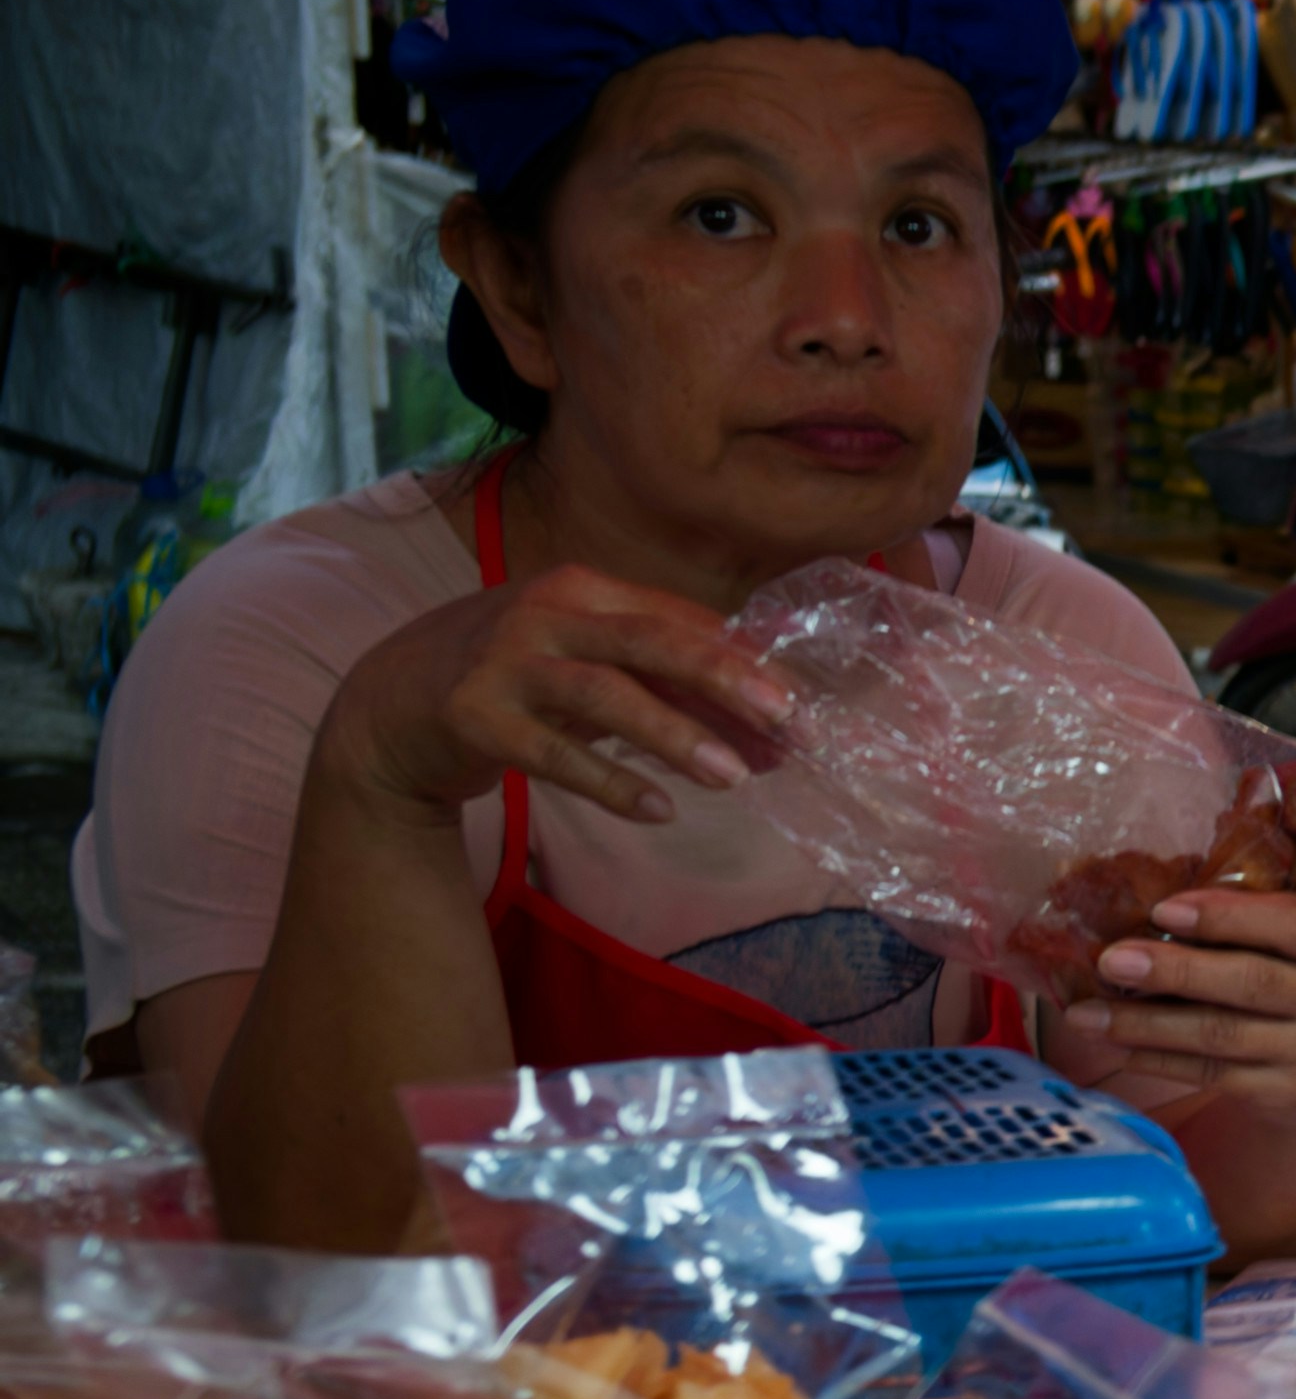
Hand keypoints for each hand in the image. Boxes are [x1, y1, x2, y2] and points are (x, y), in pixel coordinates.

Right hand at [309, 564, 796, 832]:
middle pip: (649, 641)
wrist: (390, 703)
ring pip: (605, 694)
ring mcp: (504, 663)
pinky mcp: (472, 716)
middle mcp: (545, 615)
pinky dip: (609, 781)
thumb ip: (673, 694)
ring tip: (735, 777)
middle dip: (723, 677)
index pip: (679, 620)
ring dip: (674, 735)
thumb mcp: (592, 668)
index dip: (744, 663)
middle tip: (787, 719)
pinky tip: (660, 809)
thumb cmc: (515, 680)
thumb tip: (770, 741)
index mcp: (583, 590)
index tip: (802, 709)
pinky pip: (552, 752)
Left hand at [1050, 888, 1295, 1123]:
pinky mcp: (1291, 1092)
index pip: (1293, 924)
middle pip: (1250, 981)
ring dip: (1147, 1023)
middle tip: (1110, 961)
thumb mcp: (1294, 948)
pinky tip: (1119, 1046)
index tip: (1163, 910)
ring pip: (1221, 1034)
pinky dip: (1159, 1059)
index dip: (1226, 916)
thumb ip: (1248, 923)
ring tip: (1089, 1014)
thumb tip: (1148, 911)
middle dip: (1173, 971)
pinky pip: (1212, 1073)